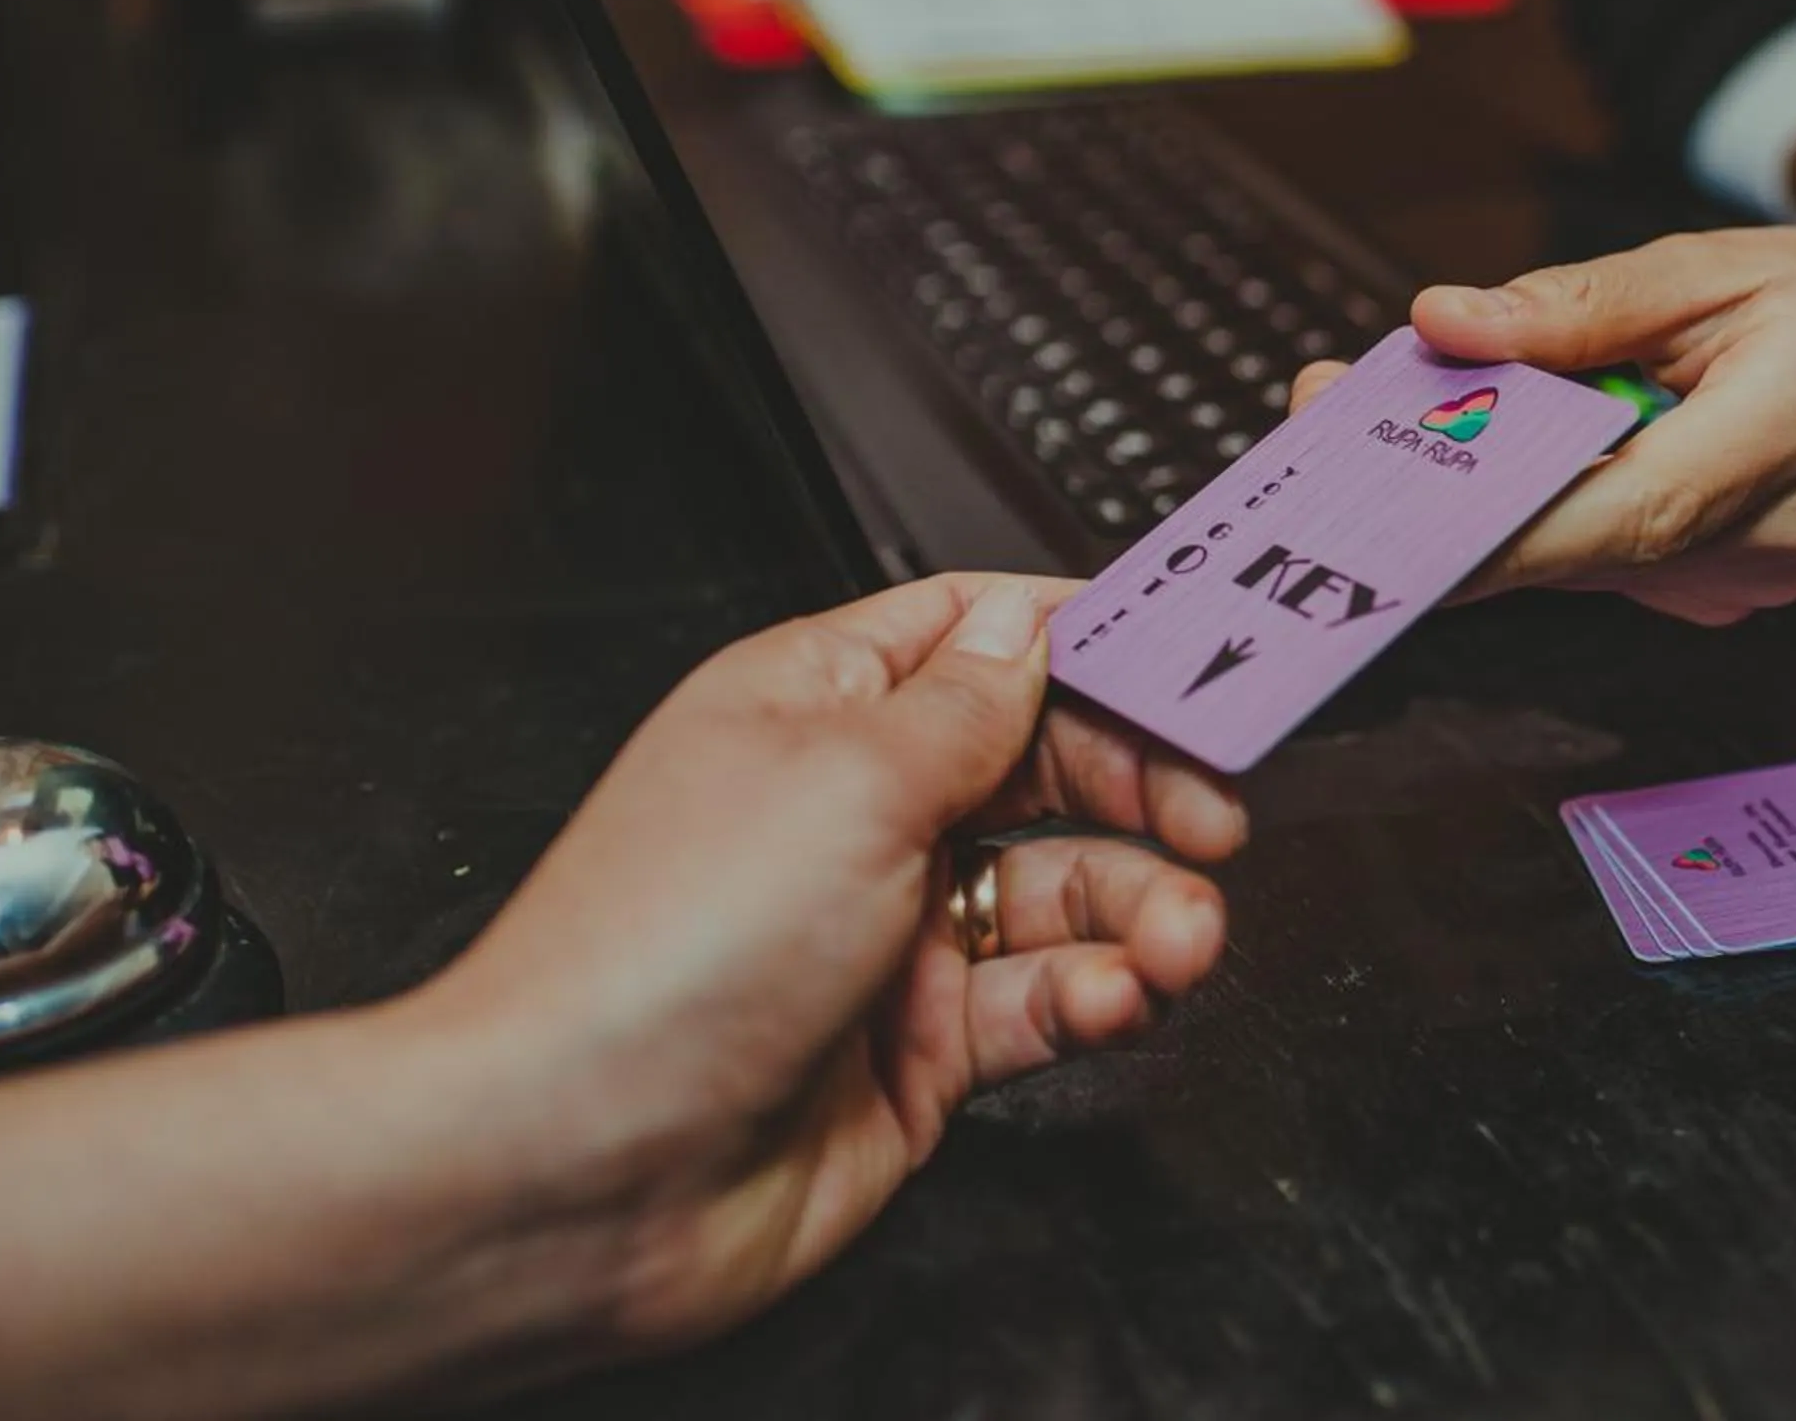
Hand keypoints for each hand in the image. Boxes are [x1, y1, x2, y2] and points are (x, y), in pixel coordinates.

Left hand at [407, 575, 1242, 1353]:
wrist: (578, 1172)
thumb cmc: (657, 954)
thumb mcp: (847, 775)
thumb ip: (972, 702)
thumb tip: (1036, 623)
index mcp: (819, 703)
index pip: (988, 635)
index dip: (1099, 641)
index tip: (1206, 659)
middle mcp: (859, 808)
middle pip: (1053, 762)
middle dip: (1146, 784)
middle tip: (1217, 810)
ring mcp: (891, 932)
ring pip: (1068, 892)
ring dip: (1143, 907)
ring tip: (1181, 937)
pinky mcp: (920, 1048)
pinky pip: (1047, 1000)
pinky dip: (1097, 997)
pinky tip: (1111, 1000)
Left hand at [1296, 231, 1795, 625]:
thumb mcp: (1719, 263)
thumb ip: (1581, 305)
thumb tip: (1446, 323)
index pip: (1630, 509)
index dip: (1503, 532)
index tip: (1387, 524)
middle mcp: (1777, 534)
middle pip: (1579, 541)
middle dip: (1448, 489)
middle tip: (1330, 415)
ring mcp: (1749, 583)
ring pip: (1579, 553)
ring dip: (1485, 493)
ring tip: (1389, 410)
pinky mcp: (1718, 594)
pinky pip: (1604, 555)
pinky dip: (1544, 505)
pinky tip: (1504, 449)